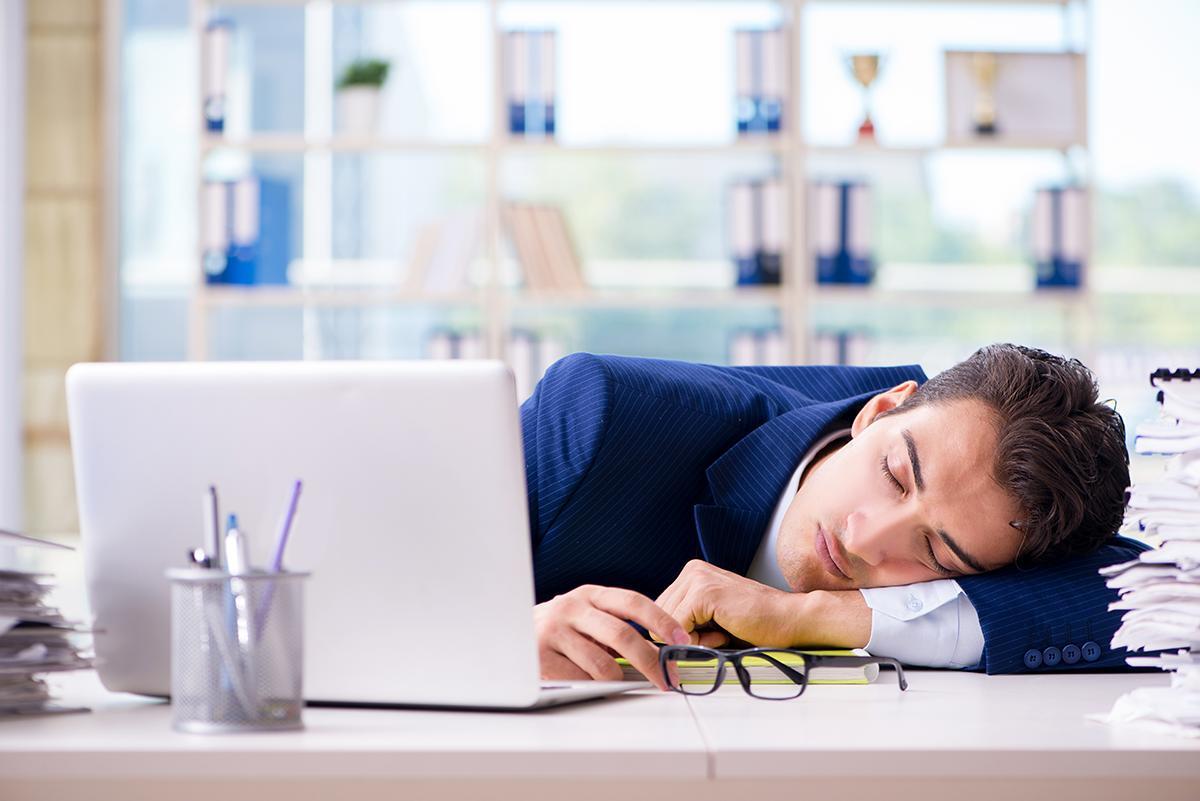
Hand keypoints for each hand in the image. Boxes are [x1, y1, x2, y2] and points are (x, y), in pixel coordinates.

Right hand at [534, 585, 690, 690]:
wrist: (508, 634)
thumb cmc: (559, 630)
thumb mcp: (587, 617)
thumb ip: (617, 625)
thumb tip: (661, 651)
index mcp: (590, 594)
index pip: (633, 602)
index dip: (661, 621)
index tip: (682, 641)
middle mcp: (571, 607)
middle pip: (622, 634)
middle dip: (651, 661)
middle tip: (667, 679)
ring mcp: (554, 631)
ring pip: (602, 665)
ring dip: (616, 680)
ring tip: (612, 681)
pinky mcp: (541, 657)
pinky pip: (581, 681)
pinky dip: (591, 687)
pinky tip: (584, 681)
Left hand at [656, 560, 872, 649]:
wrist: (790, 620)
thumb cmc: (757, 624)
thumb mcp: (712, 620)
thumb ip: (686, 622)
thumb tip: (657, 640)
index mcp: (693, 574)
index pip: (661, 611)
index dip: (679, 633)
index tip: (706, 636)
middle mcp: (692, 570)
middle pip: (659, 617)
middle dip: (684, 635)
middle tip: (718, 636)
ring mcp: (697, 578)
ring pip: (667, 624)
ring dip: (692, 639)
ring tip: (722, 633)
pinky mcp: (704, 593)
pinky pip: (678, 628)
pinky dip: (697, 641)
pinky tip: (723, 635)